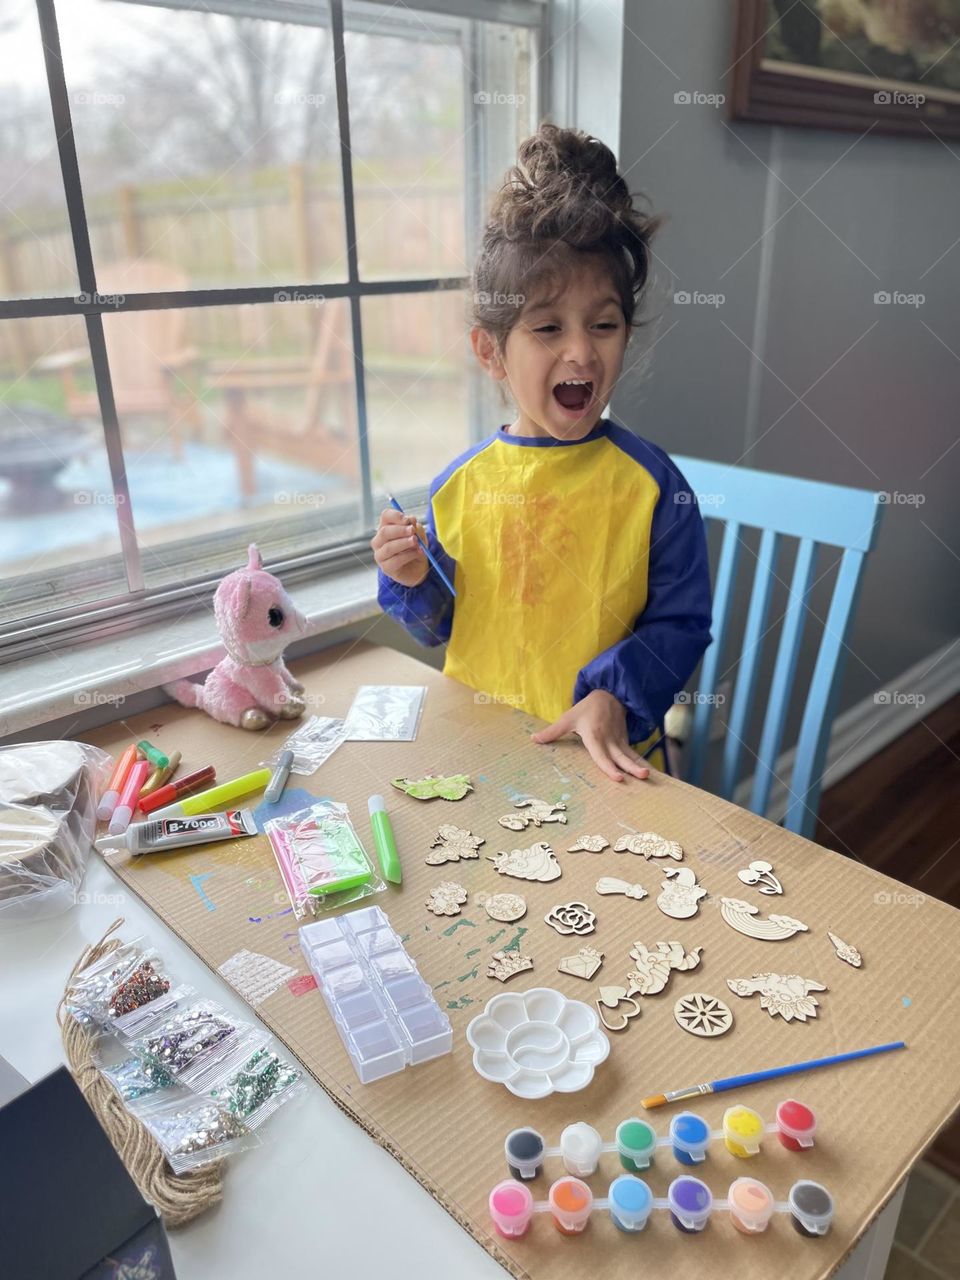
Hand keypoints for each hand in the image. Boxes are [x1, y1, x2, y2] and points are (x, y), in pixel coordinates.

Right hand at [371, 508, 429, 587]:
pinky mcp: (386, 568)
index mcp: (386, 528)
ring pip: (388, 547)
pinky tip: (418, 553)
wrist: (418, 569)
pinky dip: (408, 555)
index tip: (407, 519)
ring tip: (416, 542)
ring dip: (404, 543)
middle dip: (400, 530)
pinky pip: (395, 560)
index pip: (385, 516)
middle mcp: (379, 541)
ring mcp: (380, 555)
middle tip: (413, 531)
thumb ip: (415, 527)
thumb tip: (411, 519)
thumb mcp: (419, 535)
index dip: (395, 516)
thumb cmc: (415, 548)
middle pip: (384, 532)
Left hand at [530, 689, 650, 782]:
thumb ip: (552, 732)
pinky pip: (632, 754)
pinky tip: (647, 773)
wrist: (609, 694)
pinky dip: (640, 763)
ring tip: (648, 776)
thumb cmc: (586, 709)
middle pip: (620, 756)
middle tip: (642, 777)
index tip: (618, 777)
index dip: (609, 767)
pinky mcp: (625, 740)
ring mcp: (619, 740)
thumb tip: (533, 739)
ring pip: (629, 755)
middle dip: (630, 767)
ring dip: (638, 766)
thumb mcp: (567, 718)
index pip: (601, 755)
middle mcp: (609, 739)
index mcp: (594, 735)